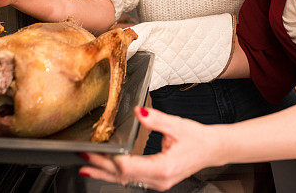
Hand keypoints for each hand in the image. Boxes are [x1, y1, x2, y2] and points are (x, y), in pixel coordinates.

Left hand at [80, 107, 217, 190]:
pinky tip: (106, 170)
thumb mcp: (177, 125)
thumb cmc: (198, 138)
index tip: (94, 153)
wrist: (213, 149)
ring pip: (125, 181)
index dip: (109, 161)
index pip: (129, 167)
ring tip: (87, 167)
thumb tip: (138, 112)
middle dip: (100, 168)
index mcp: (163, 167)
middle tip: (82, 159)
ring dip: (106, 173)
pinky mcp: (157, 181)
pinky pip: (132, 180)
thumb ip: (156, 119)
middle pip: (123, 176)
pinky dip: (117, 174)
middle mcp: (159, 180)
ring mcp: (158, 183)